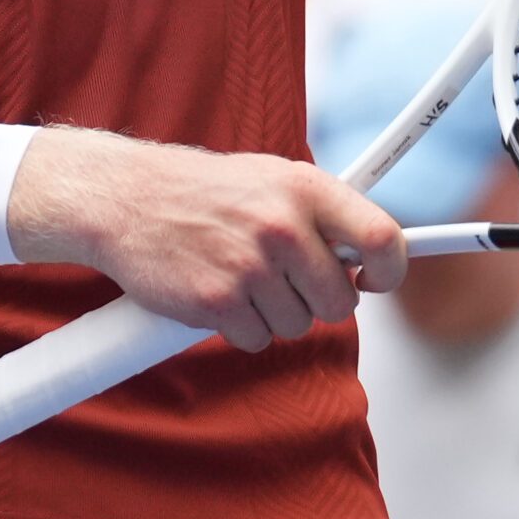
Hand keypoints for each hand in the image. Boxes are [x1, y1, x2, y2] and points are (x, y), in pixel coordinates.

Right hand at [6, 128, 406, 352]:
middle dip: (319, 300)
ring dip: (275, 312)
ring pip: (298, 325)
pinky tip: (219, 293)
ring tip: (243, 275)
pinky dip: (241, 327)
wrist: (128, 199)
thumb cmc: (207, 191)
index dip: (390, 271)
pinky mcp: (217, 302)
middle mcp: (283, 226)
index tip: (375, 281)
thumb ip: (323, 213)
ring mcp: (250, 266)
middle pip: (340, 301)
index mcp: (306, 187)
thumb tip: (371, 255)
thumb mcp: (273, 179)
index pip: (383, 238)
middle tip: (289, 280)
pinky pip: (257, 339)